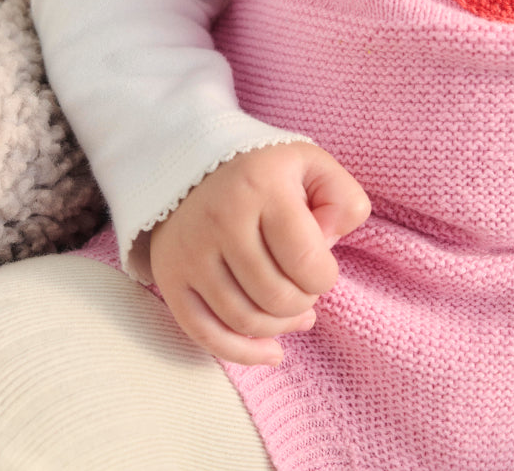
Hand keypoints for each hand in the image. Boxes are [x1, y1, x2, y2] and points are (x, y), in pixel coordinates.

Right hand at [150, 140, 370, 365]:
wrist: (189, 159)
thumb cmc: (262, 168)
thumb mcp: (312, 164)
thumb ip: (344, 198)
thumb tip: (331, 245)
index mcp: (261, 188)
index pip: (307, 263)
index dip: (326, 276)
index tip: (321, 263)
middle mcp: (221, 220)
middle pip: (277, 298)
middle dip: (303, 301)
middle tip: (303, 283)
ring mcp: (190, 251)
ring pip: (245, 320)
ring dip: (279, 326)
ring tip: (293, 310)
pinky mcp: (169, 275)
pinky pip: (204, 334)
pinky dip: (242, 352)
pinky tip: (271, 351)